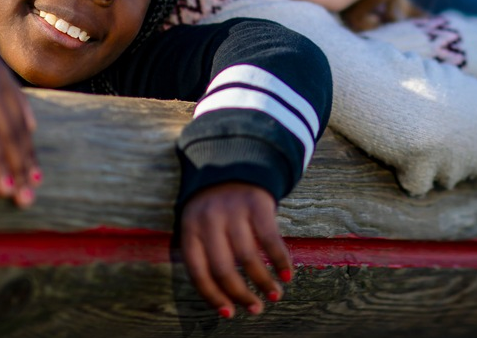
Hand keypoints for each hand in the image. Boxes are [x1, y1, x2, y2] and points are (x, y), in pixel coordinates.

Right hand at [0, 38, 38, 206]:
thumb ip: (7, 99)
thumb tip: (32, 127)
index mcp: (3, 84)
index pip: (20, 125)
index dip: (29, 153)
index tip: (36, 181)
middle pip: (9, 131)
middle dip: (18, 165)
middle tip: (24, 197)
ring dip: (0, 161)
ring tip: (5, 189)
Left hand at [179, 182, 290, 317]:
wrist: (234, 162)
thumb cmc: (216, 206)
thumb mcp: (199, 224)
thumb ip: (205, 253)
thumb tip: (223, 297)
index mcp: (189, 229)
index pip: (198, 272)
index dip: (213, 297)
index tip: (229, 313)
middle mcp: (209, 220)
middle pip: (223, 269)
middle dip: (241, 294)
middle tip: (256, 309)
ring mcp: (233, 210)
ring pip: (247, 257)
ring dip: (264, 282)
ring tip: (275, 295)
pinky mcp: (257, 203)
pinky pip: (270, 239)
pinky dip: (281, 260)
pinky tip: (287, 274)